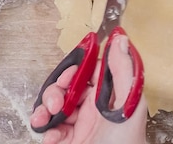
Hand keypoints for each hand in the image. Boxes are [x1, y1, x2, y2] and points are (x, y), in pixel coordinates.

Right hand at [30, 35, 147, 143]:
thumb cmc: (123, 143)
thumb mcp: (127, 103)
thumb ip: (122, 70)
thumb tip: (121, 40)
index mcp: (113, 97)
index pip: (94, 71)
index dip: (80, 67)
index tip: (72, 68)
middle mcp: (97, 110)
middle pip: (71, 87)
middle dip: (58, 88)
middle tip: (57, 98)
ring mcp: (81, 126)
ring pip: (56, 106)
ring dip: (47, 107)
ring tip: (48, 115)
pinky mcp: (68, 141)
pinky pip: (50, 128)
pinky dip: (45, 127)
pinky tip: (51, 133)